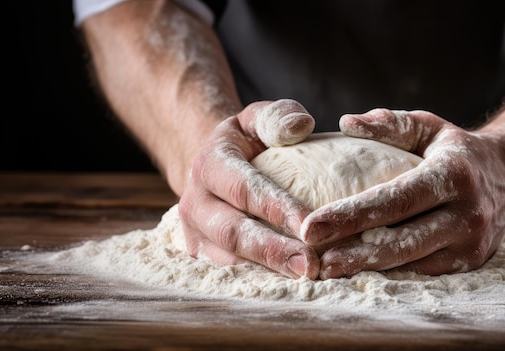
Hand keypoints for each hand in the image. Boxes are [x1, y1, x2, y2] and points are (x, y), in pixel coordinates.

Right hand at [178, 99, 319, 278]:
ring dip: (268, 273)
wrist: (214, 170)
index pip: (244, 189)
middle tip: (309, 266)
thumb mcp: (257, 119)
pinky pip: (231, 274)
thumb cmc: (247, 143)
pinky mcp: (202, 256)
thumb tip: (302, 125)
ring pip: (229, 260)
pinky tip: (292, 287)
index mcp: (209, 166)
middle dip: (272, 251)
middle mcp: (195, 203)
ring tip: (305, 280)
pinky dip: (262, 282)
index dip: (276, 207)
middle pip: (233, 232)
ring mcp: (194, 234)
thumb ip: (278, 116)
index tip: (310, 223)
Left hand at [302, 108, 504, 278]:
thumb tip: (345, 123)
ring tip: (328, 272)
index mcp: (453, 174)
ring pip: (413, 264)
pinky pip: (425, 272)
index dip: (350, 216)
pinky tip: (361, 274)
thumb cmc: (457, 149)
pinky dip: (392, 275)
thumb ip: (389, 124)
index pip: (394, 200)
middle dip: (354, 254)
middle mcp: (468, 213)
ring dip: (369, 270)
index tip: (310, 227)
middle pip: (402, 242)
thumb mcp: (429, 126)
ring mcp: (473, 243)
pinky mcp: (473, 262)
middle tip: (314, 262)